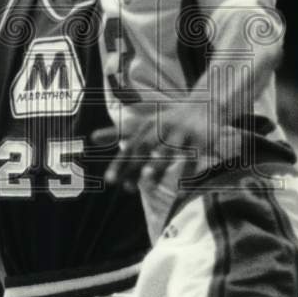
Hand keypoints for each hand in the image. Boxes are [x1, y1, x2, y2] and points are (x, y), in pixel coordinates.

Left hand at [100, 108, 240, 195]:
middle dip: (135, 165)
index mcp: (148, 126)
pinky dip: (188, 174)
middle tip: (123, 185)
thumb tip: (92, 137)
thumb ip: (119, 132)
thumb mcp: (144, 123)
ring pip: (168, 150)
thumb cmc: (168, 119)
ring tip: (147, 177)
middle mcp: (163, 128)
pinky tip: (181, 191)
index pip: (130, 146)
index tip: (110, 180)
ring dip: (158, 163)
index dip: (119, 163)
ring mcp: (182, 133)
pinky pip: (194, 159)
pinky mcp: (200, 139)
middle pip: (146, 148)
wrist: (204, 105)